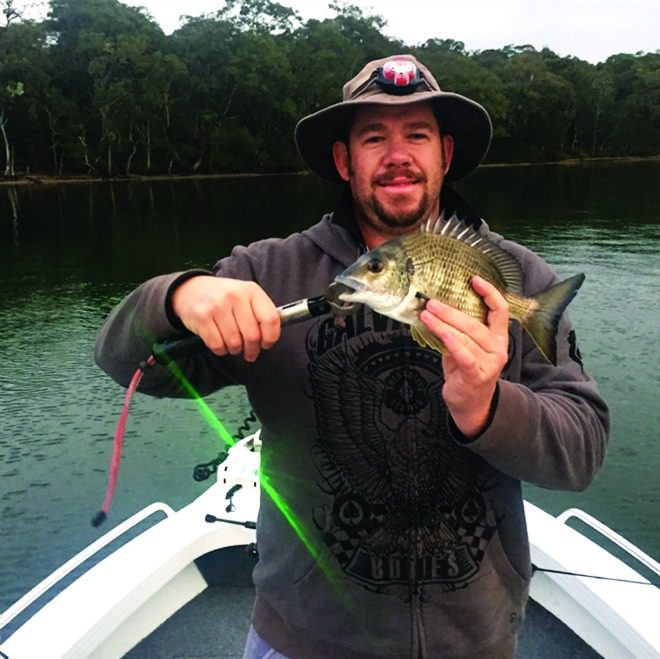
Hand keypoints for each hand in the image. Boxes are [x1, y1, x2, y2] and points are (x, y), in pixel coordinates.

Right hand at [171, 276, 280, 361]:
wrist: (190, 289)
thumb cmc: (223, 297)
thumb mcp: (245, 296)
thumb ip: (260, 313)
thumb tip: (271, 337)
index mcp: (251, 290)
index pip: (270, 319)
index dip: (271, 337)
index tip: (266, 344)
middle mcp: (235, 296)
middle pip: (252, 335)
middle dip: (252, 350)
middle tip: (250, 352)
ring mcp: (217, 306)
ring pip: (235, 343)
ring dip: (235, 350)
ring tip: (233, 345)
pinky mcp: (202, 317)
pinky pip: (217, 345)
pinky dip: (220, 350)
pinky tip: (220, 343)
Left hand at [419, 276, 509, 437]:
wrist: (471, 403)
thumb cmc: (465, 370)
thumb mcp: (465, 346)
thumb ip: (458, 329)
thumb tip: (434, 306)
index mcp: (498, 336)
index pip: (500, 310)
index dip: (489, 293)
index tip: (474, 279)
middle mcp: (498, 348)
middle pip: (475, 324)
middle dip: (451, 311)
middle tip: (431, 302)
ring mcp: (489, 363)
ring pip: (466, 338)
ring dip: (443, 324)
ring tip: (426, 315)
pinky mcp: (476, 376)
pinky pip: (464, 356)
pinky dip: (452, 343)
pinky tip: (440, 333)